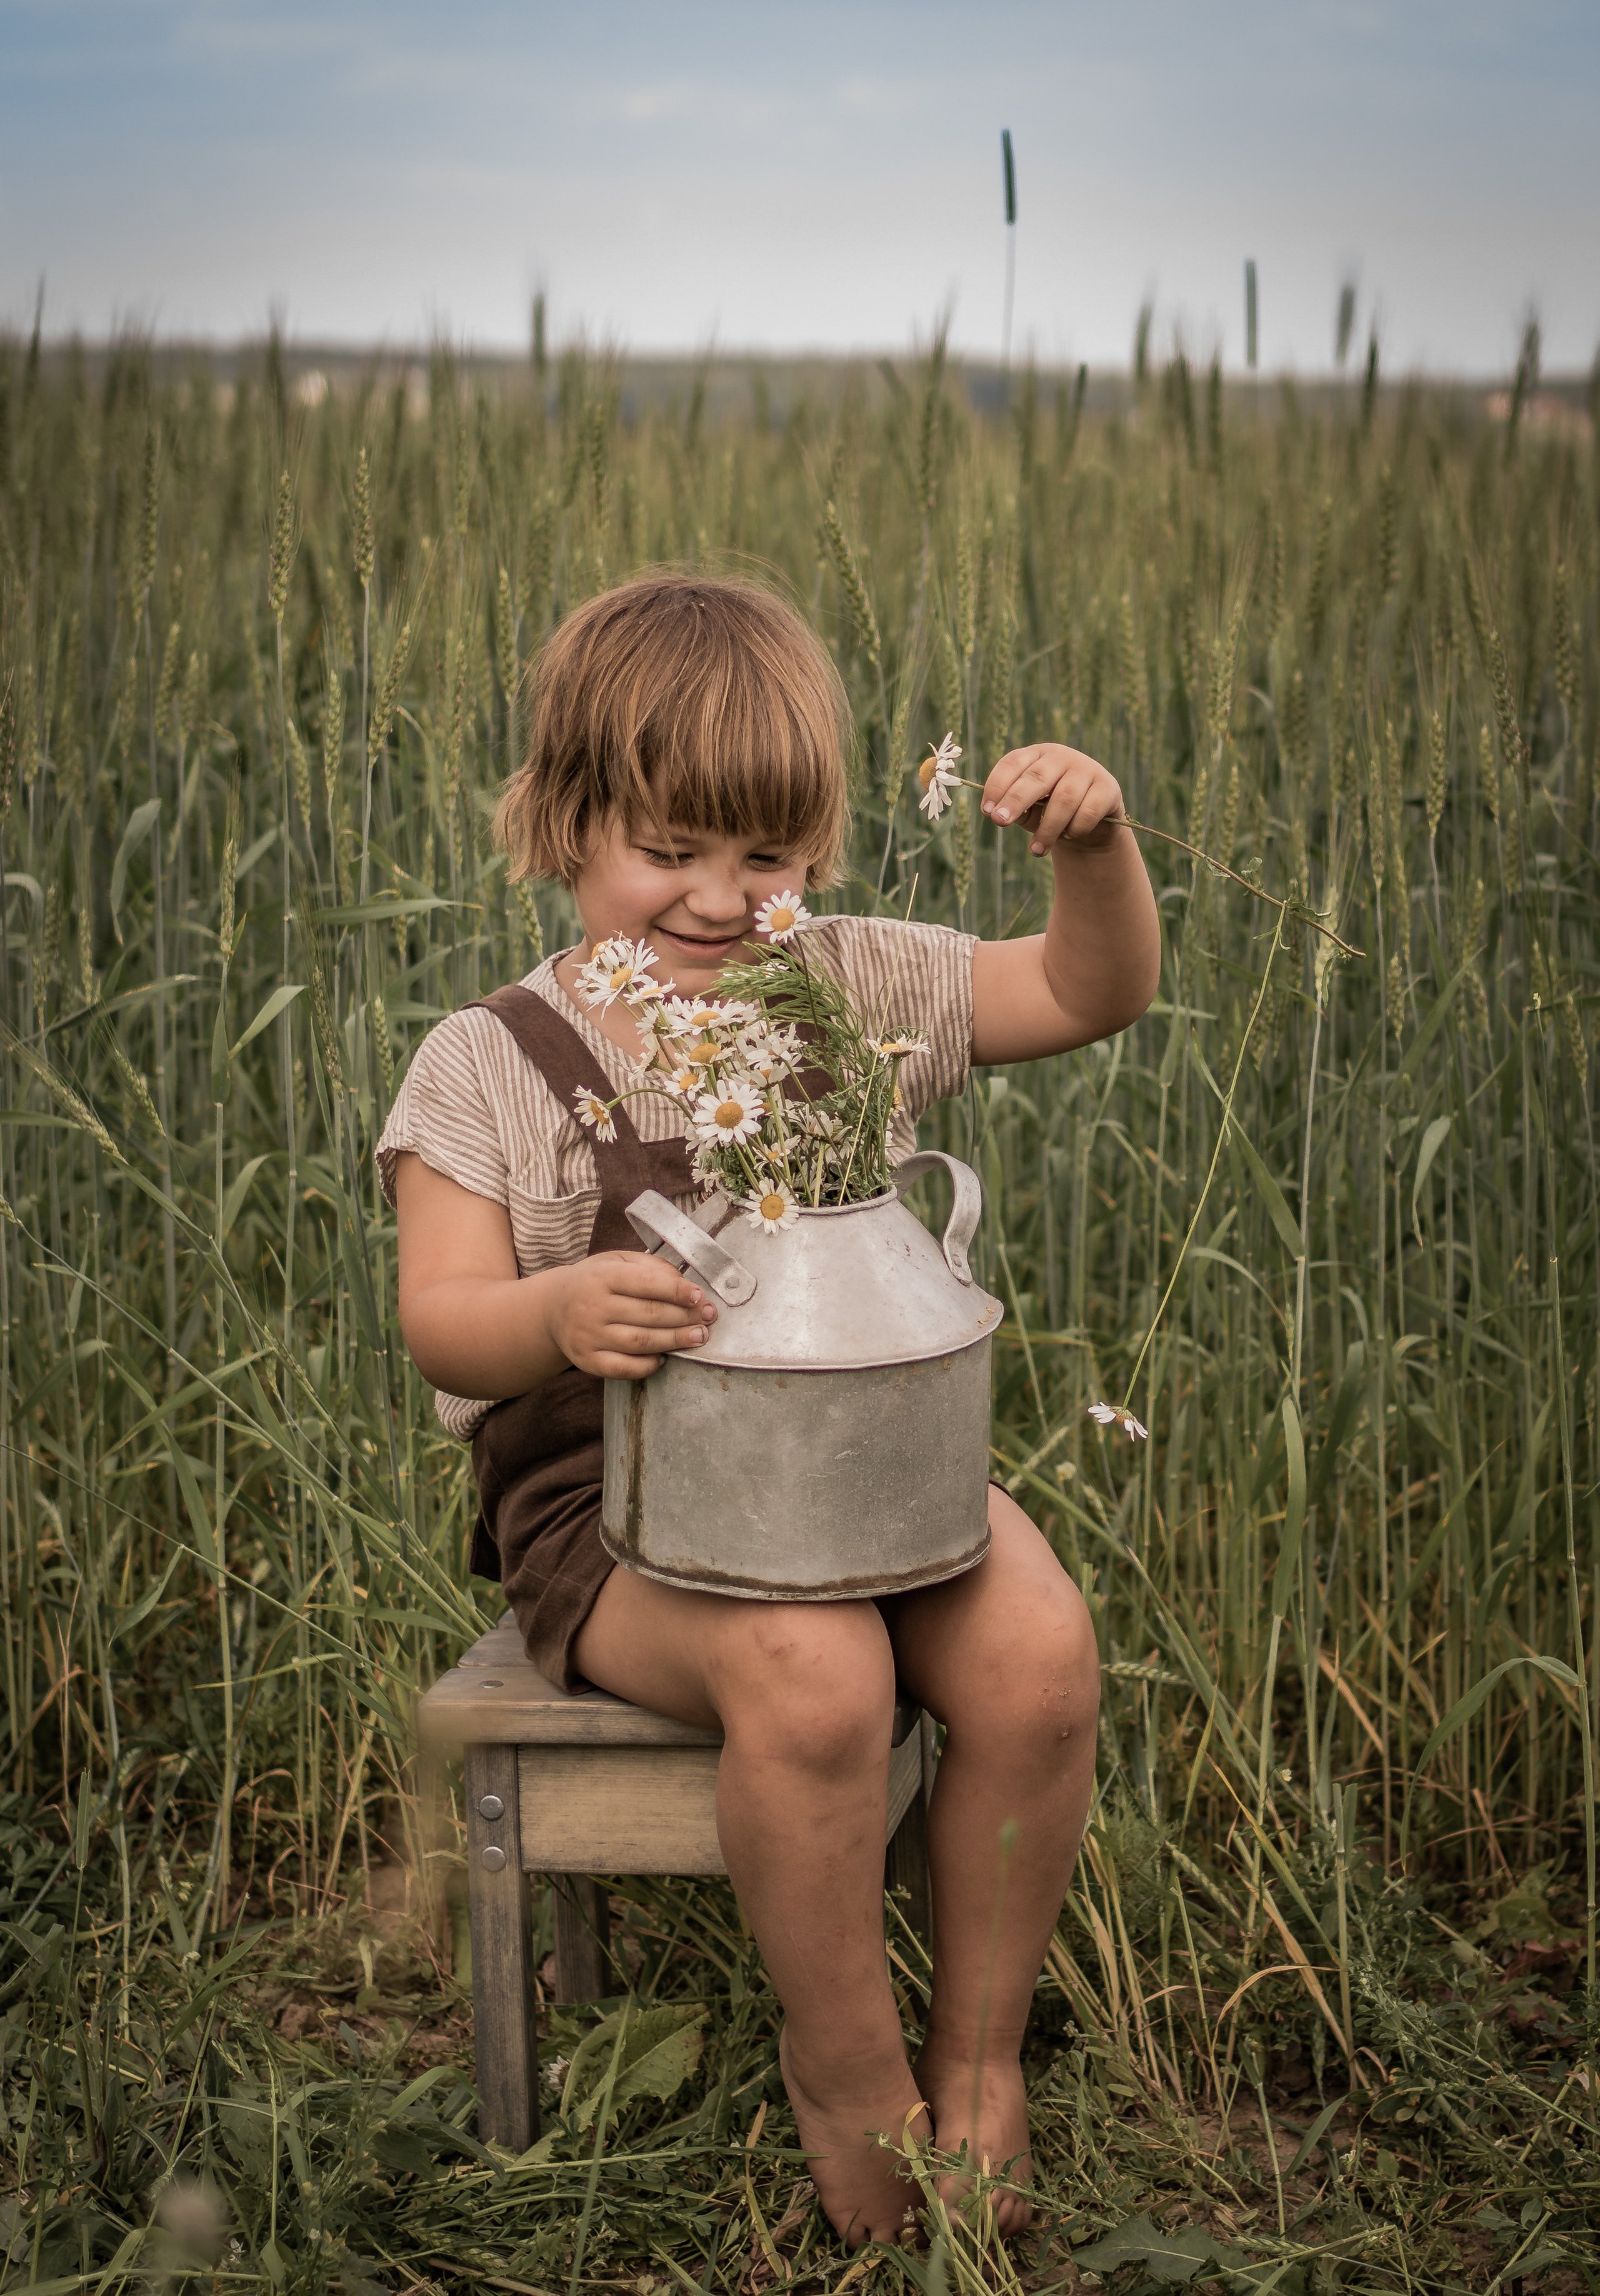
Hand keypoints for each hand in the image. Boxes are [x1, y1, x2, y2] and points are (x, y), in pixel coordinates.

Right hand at [545, 1250, 717, 1378]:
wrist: (553, 1308)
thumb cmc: (596, 1281)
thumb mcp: (617, 1261)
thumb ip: (651, 1267)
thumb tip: (686, 1285)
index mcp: (602, 1276)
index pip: (645, 1283)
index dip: (676, 1290)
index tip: (699, 1296)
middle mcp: (592, 1306)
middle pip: (648, 1314)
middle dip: (684, 1317)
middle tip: (708, 1319)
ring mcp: (588, 1336)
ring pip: (640, 1342)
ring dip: (674, 1341)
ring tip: (698, 1337)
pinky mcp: (586, 1360)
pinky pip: (622, 1367)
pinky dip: (647, 1365)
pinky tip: (664, 1358)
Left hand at [981, 743, 1126, 855]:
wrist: (1092, 822)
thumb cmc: (1050, 812)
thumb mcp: (1029, 809)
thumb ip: (1013, 808)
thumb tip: (996, 813)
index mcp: (1037, 755)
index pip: (1013, 763)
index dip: (997, 786)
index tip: (987, 811)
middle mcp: (1061, 756)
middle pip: (1036, 777)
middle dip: (1015, 801)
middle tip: (1000, 821)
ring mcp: (1087, 769)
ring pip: (1063, 799)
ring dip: (1047, 829)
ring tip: (1036, 851)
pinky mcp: (1108, 788)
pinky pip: (1087, 812)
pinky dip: (1074, 829)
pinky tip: (1069, 836)